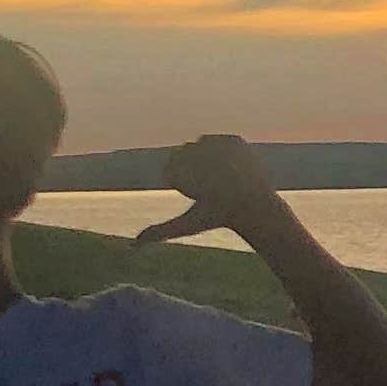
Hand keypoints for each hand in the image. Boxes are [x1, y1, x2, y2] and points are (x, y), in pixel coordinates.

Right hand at [139, 133, 277, 244]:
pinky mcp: (235, 139)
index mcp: (187, 172)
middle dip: (194, 170)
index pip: (171, 170)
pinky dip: (221, 151)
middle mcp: (204, 155)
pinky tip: (229, 168)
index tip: (201, 194)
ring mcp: (221, 144)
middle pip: (184, 154)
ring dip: (206, 159)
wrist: (255, 207)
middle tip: (214, 187)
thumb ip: (159, 232)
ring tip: (221, 178)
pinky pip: (217, 139)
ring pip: (200, 144)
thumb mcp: (187, 225)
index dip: (184, 184)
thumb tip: (131, 246)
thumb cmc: (217, 218)